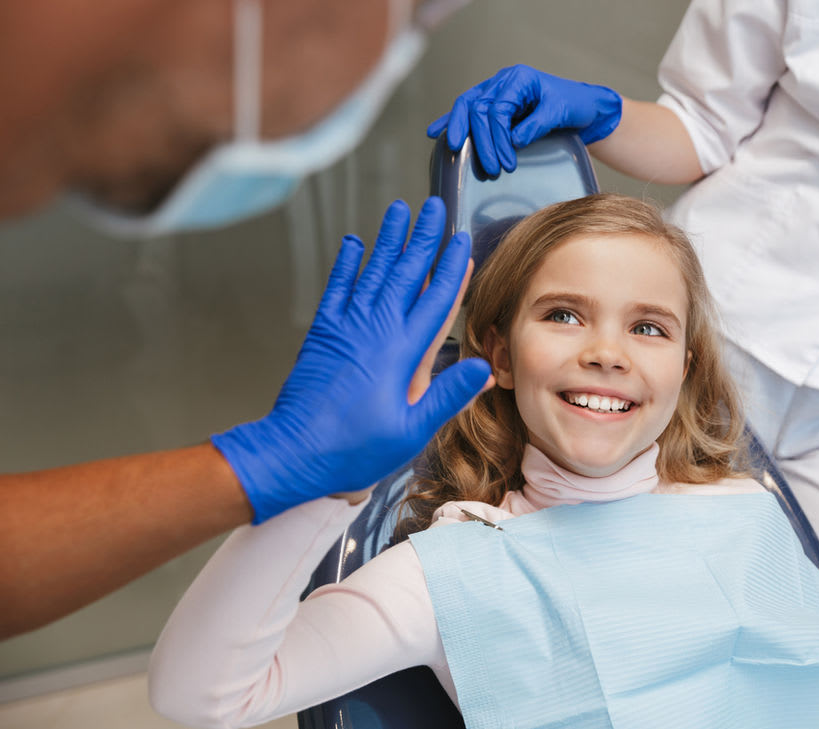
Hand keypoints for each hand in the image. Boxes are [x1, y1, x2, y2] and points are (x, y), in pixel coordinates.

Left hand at [212, 198, 492, 522]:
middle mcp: (375, 330)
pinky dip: (346, 264)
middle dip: (422, 238)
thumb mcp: (412, 431)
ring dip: (388, 240)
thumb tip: (482, 370)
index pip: (436, 300)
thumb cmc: (353, 448)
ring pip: (373, 272)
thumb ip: (448, 397)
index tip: (462, 243)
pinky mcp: (323, 333)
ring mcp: (346, 327)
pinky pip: (337, 288)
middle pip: (405, 273)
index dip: (452, 268)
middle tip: (433, 208)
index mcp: (402, 353)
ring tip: (398, 211)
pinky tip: (353, 244)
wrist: (293, 451)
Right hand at [427, 64, 620, 175]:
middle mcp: (502, 82)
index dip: (498, 138)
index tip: (507, 163)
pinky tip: (435, 132)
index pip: (497, 109)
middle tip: (490, 169)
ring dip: (460, 131)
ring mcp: (495, 91)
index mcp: (518, 79)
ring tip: (453, 151)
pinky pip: (468, 111)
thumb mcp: (560, 112)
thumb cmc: (574, 105)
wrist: (583, 106)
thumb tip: (513, 140)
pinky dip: (451, 121)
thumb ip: (537, 124)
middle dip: (481, 141)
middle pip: (478, 108)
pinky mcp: (493, 104)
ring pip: (467, 107)